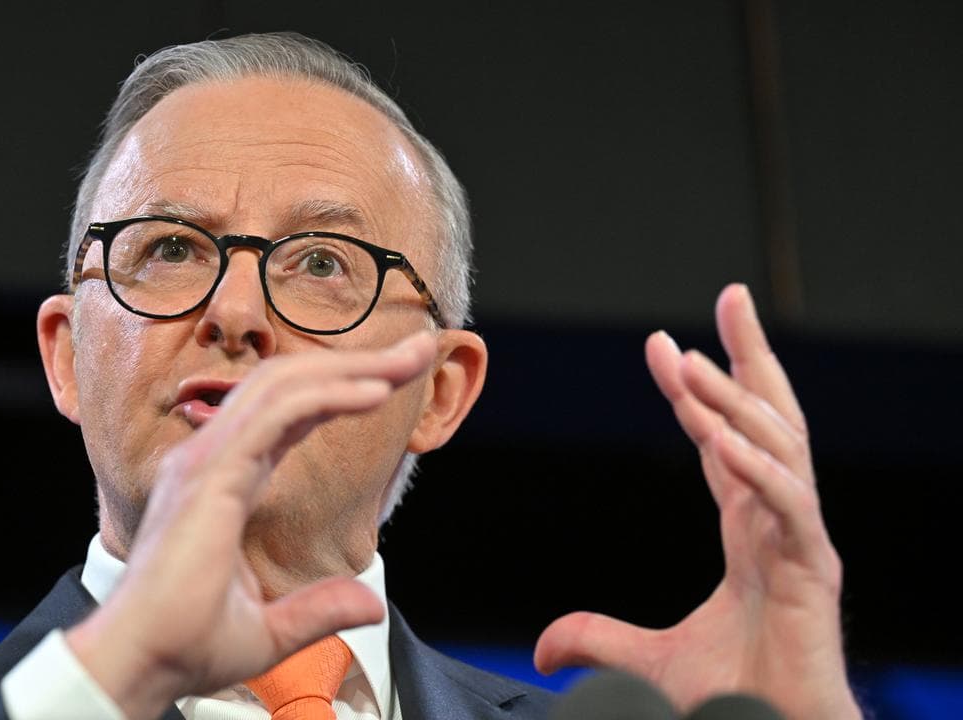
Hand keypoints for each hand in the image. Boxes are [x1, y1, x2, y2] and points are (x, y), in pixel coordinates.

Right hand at [66, 331, 436, 719]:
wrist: (142, 662)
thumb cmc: (185, 644)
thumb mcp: (271, 631)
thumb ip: (320, 609)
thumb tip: (371, 605)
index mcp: (222, 480)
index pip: (290, 412)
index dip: (341, 388)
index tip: (394, 379)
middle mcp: (210, 457)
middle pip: (290, 384)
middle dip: (357, 363)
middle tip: (417, 350)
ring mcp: (206, 460)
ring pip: (283, 386)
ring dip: (352, 367)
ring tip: (409, 359)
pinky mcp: (210, 474)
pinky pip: (276, 415)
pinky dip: (328, 395)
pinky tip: (375, 393)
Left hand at [534, 284, 861, 718]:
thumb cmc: (738, 701)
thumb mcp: (648, 663)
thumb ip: (598, 641)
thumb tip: (542, 649)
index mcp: (750, 530)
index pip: (723, 439)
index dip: (696, 392)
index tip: (660, 344)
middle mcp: (780, 523)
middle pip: (770, 420)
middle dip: (752, 355)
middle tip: (733, 295)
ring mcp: (801, 543)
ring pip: (776, 449)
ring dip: (734, 401)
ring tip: (691, 359)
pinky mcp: (814, 573)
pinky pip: (788, 506)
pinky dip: (757, 469)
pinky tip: (722, 438)